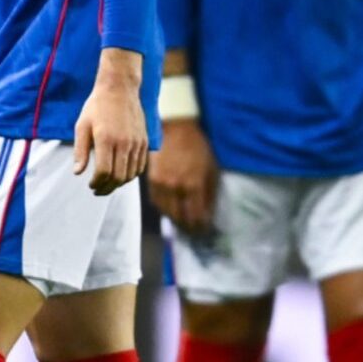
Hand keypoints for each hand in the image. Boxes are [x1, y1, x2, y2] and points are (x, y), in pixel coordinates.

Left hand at [74, 66, 149, 195]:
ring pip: (130, 174)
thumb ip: (80, 150)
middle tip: (98, 190)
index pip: (104, 172)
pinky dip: (131, 175)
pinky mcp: (144, 141)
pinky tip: (122, 175)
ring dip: (119, 184)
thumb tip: (78, 172)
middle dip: (107, 188)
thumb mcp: (82, 125)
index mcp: (106, 139)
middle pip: (118, 177)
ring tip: (108, 185)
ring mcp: (136, 142)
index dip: (96, 183)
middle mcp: (124, 142)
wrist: (120, 88)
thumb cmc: (97, 106)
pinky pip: (140, 166)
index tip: (90, 184)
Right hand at [151, 120, 221, 235]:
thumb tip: (208, 214)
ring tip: (184, 225)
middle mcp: (176, 187)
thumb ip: (209, 192)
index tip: (205, 231)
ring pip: (168, 213)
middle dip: (189, 227)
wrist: (175, 129)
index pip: (197, 215)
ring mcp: (162, 185)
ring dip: (177, 221)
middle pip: (181, 218)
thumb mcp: (211, 168)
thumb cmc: (197, 147)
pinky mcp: (151, 181)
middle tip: (195, 233)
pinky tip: (171, 212)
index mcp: (194, 184)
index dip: (201, 227)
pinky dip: (165, 210)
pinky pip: (157, 203)